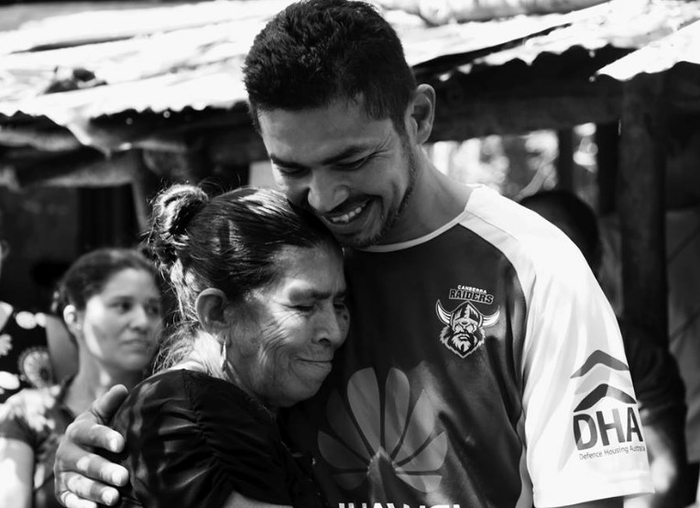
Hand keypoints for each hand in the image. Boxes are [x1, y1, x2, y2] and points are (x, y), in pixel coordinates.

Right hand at [54, 385, 129, 506]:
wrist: (77, 448)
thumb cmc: (97, 428)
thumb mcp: (100, 414)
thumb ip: (110, 403)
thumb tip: (121, 389)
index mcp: (77, 431)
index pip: (91, 433)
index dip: (105, 437)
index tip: (121, 443)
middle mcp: (66, 453)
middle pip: (86, 463)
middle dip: (105, 470)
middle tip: (124, 477)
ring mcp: (63, 474)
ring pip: (80, 484)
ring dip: (97, 491)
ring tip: (115, 498)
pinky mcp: (63, 492)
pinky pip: (70, 501)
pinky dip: (81, 506)